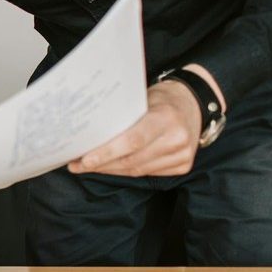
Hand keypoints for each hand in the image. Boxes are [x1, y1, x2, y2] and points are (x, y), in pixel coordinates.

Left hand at [69, 80, 201, 176]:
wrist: (194, 103)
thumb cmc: (161, 98)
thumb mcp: (143, 98)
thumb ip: (122, 116)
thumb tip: (88, 132)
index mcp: (165, 118)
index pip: (132, 141)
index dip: (106, 153)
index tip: (84, 160)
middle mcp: (177, 139)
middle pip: (132, 160)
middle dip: (101, 164)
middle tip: (77, 165)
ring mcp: (182, 155)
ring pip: (137, 170)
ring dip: (110, 170)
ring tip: (88, 166)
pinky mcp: (183, 165)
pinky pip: (147, 173)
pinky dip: (126, 171)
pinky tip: (110, 166)